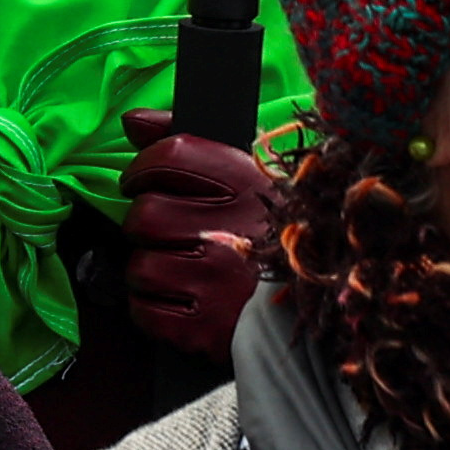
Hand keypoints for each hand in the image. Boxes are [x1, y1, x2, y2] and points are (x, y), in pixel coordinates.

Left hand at [118, 112, 278, 359]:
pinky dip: (153, 309)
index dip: (143, 169)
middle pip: (144, 215)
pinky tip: (181, 300)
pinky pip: (145, 312)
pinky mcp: (205, 327)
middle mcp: (229, 229)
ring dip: (152, 269)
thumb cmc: (277, 237)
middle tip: (172, 233)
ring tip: (182, 269)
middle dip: (148, 225)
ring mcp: (216, 281)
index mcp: (245, 184)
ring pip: (140, 267)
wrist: (318, 306)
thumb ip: (185, 141)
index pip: (168, 157)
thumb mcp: (248, 176)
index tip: (140, 181)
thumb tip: (132, 121)